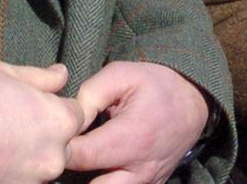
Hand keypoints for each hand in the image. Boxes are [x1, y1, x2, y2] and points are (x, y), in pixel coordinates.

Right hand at [0, 61, 84, 183]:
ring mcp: (32, 182)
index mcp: (60, 121)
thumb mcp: (9, 73)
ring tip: (2, 143)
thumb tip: (62, 74)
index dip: (60, 108)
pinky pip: (22, 181)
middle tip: (18, 125)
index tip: (42, 106)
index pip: (78, 115)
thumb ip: (43, 78)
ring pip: (42, 167)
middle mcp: (53, 157)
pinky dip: (13, 173)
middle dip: (47, 135)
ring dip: (30, 156)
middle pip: (63, 146)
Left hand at [67, 60, 209, 182]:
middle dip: (70, 173)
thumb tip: (67, 118)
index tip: (53, 134)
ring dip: (89, 179)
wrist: (193, 101)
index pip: (78, 157)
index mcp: (129, 140)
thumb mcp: (122, 74)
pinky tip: (98, 165)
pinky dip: (104, 181)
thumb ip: (89, 94)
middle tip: (63, 152)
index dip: (59, 147)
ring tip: (80, 159)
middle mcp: (137, 171)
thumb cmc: (155, 85)